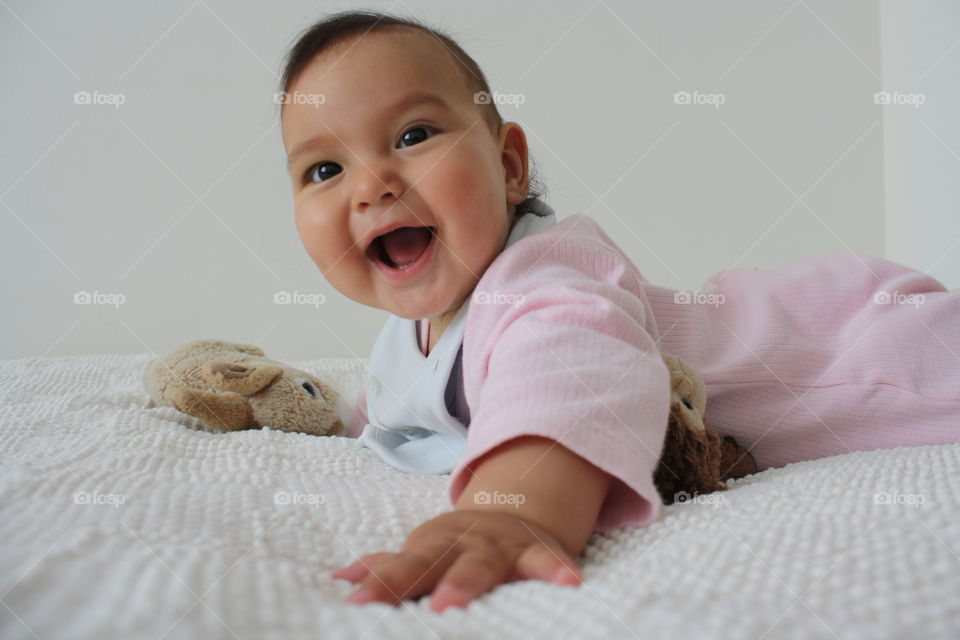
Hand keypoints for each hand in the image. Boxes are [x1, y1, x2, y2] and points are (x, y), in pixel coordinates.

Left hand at [331, 509, 582, 611]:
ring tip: (451, 607)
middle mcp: (461, 546)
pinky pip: (546, 560)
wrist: (511, 510)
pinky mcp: (534, 551)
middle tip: (399, 605)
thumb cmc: (456, 546)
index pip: (400, 567)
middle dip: (416, 582)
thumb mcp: (424, 550)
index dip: (380, 584)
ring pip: (483, 566)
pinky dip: (556, 569)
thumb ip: (389, 567)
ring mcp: (497, 548)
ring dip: (467, 584)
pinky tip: (570, 582)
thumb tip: (341, 580)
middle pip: (435, 564)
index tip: (356, 602)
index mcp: (431, 548)